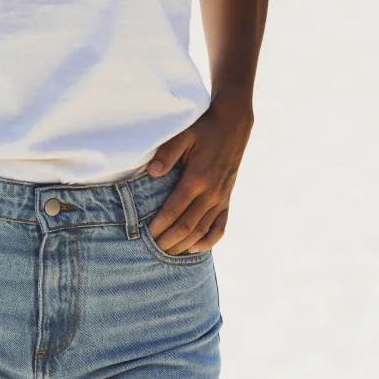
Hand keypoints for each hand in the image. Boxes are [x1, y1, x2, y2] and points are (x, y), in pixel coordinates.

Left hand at [145, 96, 253, 254]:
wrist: (233, 124)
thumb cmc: (204, 128)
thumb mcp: (184, 134)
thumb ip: (166, 153)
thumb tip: (152, 172)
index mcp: (197, 179)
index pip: (173, 212)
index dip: (158, 227)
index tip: (144, 236)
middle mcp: (210, 194)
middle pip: (185, 228)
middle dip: (167, 242)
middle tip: (150, 250)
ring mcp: (220, 199)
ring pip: (200, 232)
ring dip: (182, 245)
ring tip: (165, 253)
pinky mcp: (226, 201)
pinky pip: (219, 228)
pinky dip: (207, 242)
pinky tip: (193, 248)